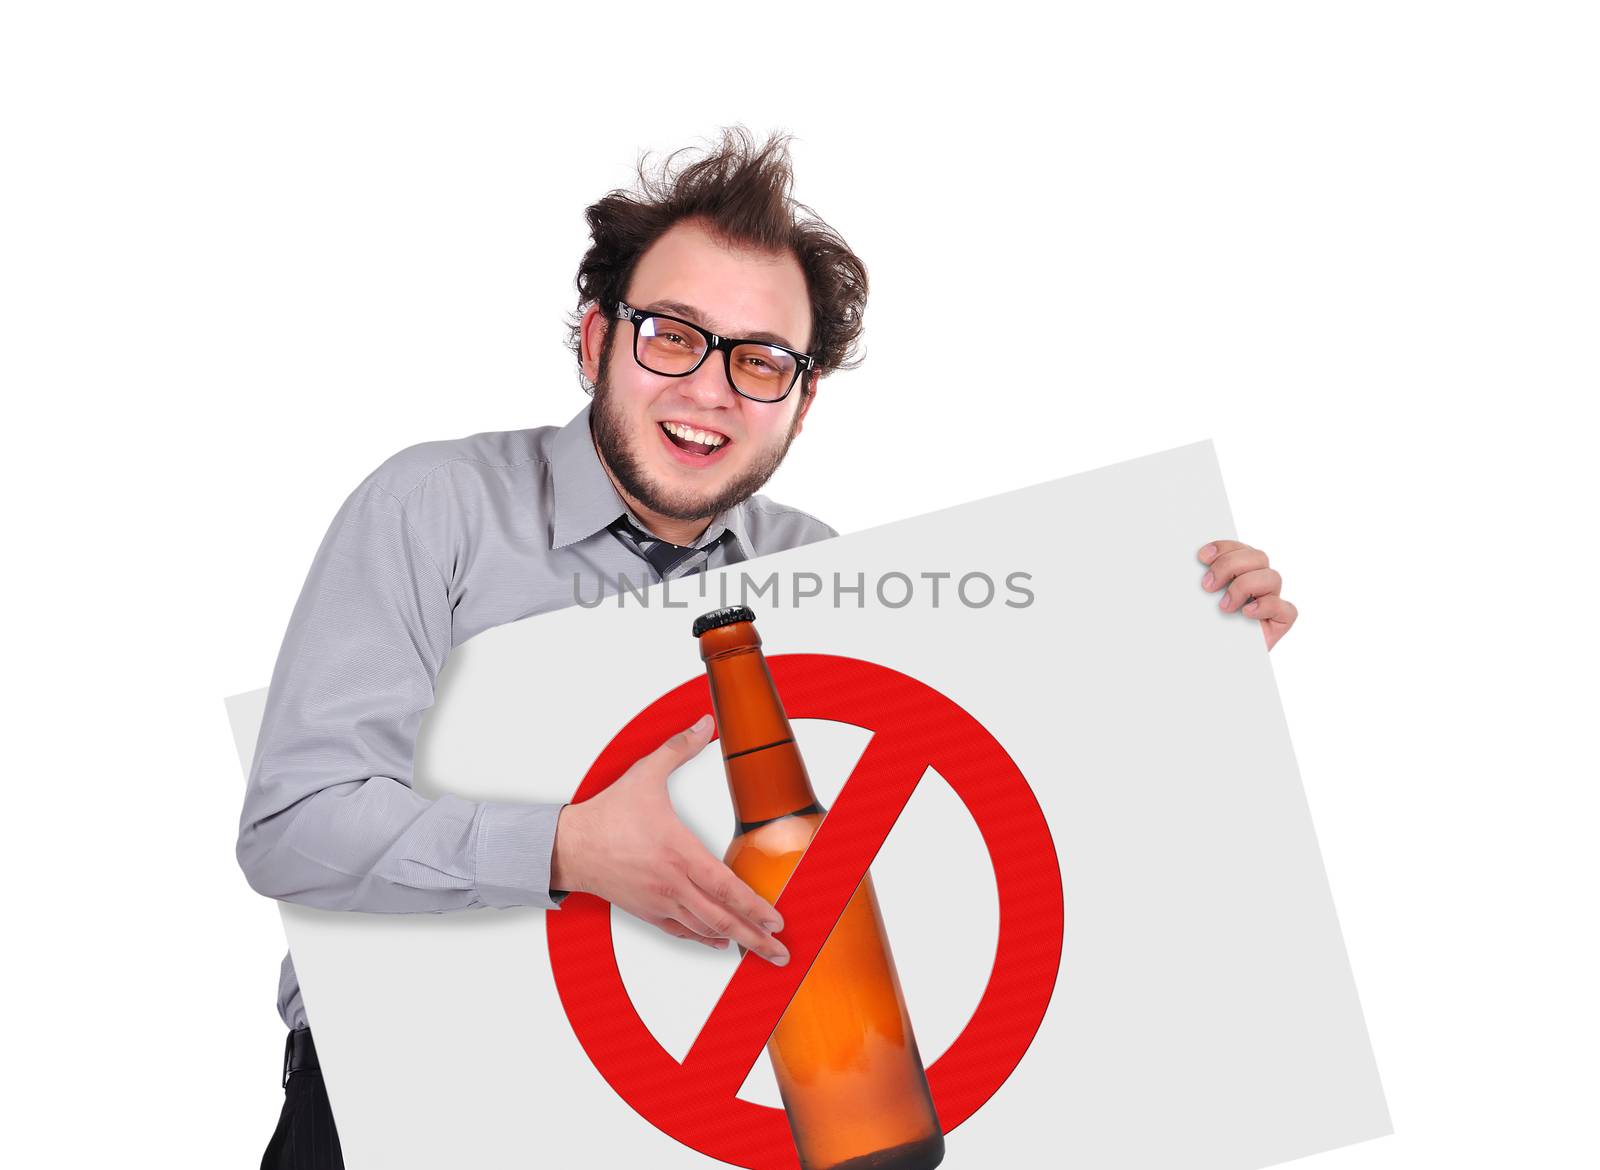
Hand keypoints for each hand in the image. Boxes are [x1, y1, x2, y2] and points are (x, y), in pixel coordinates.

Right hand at [550, 714, 789, 964]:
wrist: (570, 845)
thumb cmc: (607, 813)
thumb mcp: (645, 773)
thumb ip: (679, 747)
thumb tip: (704, 722)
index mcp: (678, 853)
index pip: (726, 886)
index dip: (755, 906)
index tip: (778, 919)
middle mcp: (672, 883)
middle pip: (721, 918)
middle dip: (755, 938)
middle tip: (781, 953)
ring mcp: (659, 901)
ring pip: (704, 929)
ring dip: (735, 941)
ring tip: (760, 951)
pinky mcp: (646, 910)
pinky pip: (681, 930)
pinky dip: (703, 939)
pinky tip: (719, 942)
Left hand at [1198, 540, 1297, 650]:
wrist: (1212, 664)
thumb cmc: (1203, 631)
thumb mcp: (1196, 603)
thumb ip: (1202, 583)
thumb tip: (1192, 563)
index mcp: (1240, 572)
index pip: (1239, 548)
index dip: (1224, 548)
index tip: (1202, 557)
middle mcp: (1258, 583)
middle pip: (1258, 557)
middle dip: (1230, 566)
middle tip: (1207, 586)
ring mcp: (1271, 601)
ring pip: (1272, 577)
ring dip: (1245, 586)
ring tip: (1224, 606)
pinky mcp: (1280, 622)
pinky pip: (1285, 608)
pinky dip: (1266, 606)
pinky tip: (1246, 613)